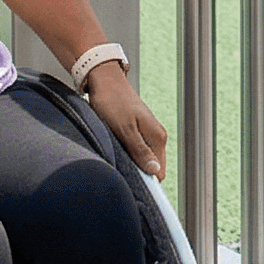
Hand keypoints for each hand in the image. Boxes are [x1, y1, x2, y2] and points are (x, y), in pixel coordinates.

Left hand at [83, 62, 168, 179]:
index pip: (159, 171)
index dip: (145, 181)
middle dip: (137, 172)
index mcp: (158, 137)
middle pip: (151, 167)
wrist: (105, 81)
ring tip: (114, 156)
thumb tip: (155, 171)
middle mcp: (156, 136)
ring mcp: (148, 133)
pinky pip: (136, 151)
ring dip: (130, 162)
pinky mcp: (138, 131)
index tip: (129, 181)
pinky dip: (126, 154)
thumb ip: (140, 151)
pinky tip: (115, 149)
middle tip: (117, 168)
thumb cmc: (113, 102)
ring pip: (143, 159)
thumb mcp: (125, 129)